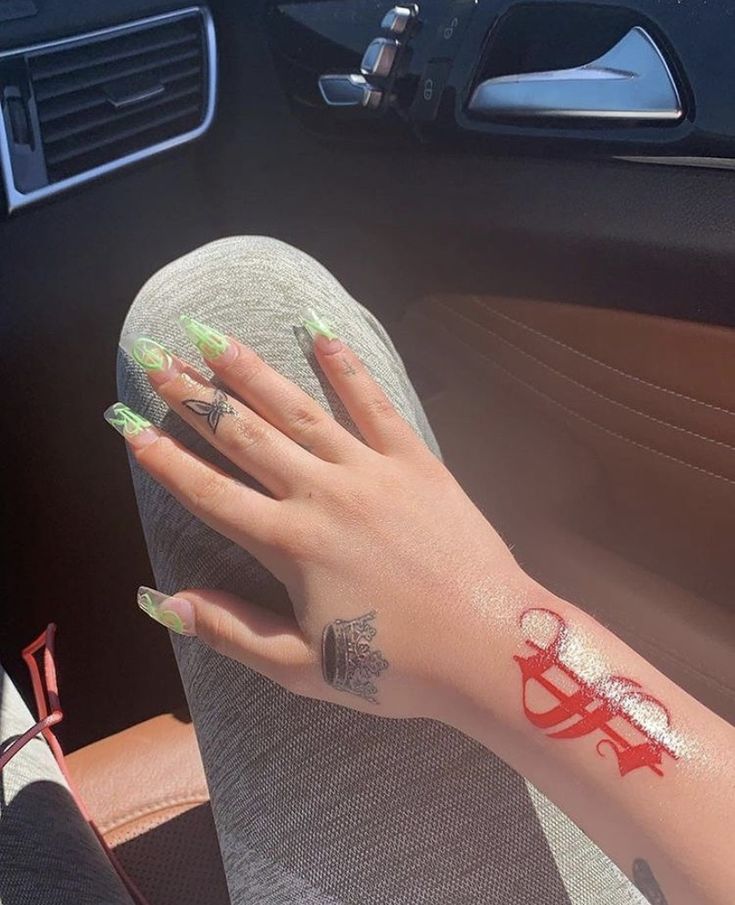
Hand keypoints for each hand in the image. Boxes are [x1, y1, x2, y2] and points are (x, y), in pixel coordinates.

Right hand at [107, 316, 524, 718]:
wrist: (490, 645)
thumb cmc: (398, 667)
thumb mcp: (304, 668)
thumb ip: (231, 630)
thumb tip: (162, 599)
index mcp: (289, 546)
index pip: (210, 493)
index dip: (165, 460)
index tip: (130, 424)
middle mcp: (322, 494)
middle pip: (245, 437)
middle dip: (194, 396)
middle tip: (157, 357)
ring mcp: (370, 471)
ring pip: (298, 410)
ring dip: (252, 371)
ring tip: (214, 337)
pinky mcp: (415, 461)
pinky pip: (374, 404)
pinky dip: (345, 367)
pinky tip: (319, 332)